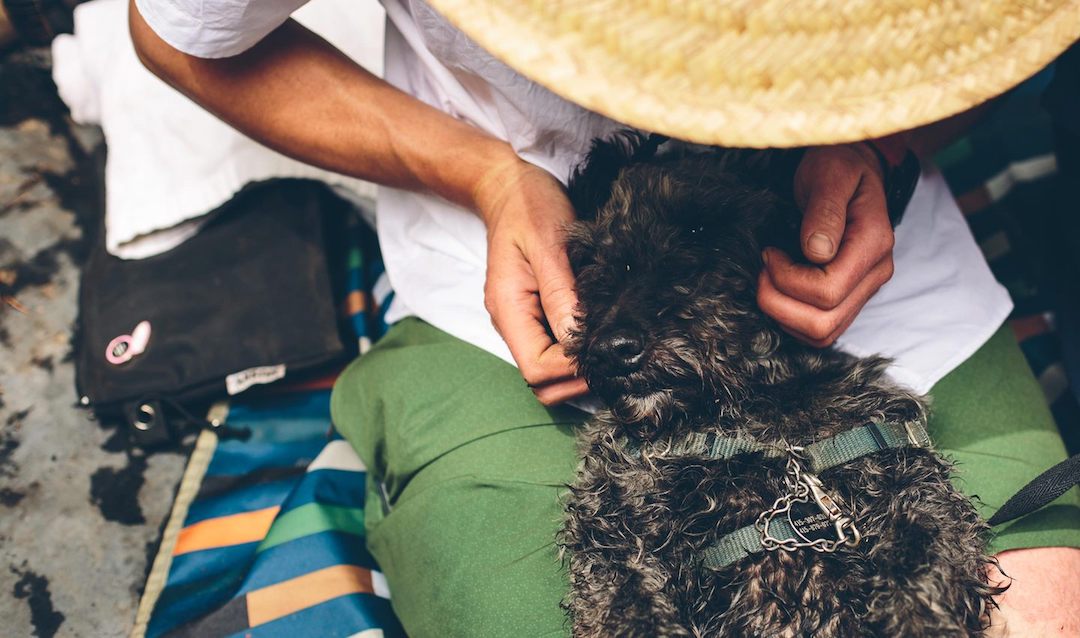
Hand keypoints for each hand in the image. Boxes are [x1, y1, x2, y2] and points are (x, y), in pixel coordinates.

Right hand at [474, 158, 588, 404]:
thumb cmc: (529, 206)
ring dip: (577, 370)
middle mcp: (510, 322)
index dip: (573, 371)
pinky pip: (552, 349)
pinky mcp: (532, 314)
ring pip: (546, 371)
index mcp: (509, 309)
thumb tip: (579, 340)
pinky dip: (575, 353)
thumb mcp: (550, 244)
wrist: (508, 186)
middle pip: (540, 381)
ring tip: (611, 348)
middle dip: (576, 380)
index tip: (607, 354)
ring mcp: (520, 320)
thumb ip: (562, 293)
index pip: (537, 369)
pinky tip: (599, 334)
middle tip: (616, 359)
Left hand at [757, 143, 894, 346]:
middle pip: (824, 322)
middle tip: (761, 271)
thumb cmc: (838, 166)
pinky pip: (820, 329)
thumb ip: (824, 211)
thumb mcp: (829, 174)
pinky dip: (791, 318)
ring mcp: (864, 289)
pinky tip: (779, 289)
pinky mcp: (849, 296)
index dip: (787, 279)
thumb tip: (816, 251)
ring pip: (822, 333)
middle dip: (778, 303)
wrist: (851, 166)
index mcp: (873, 244)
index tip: (769, 251)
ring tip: (768, 279)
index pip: (827, 290)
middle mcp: (875, 273)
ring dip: (783, 315)